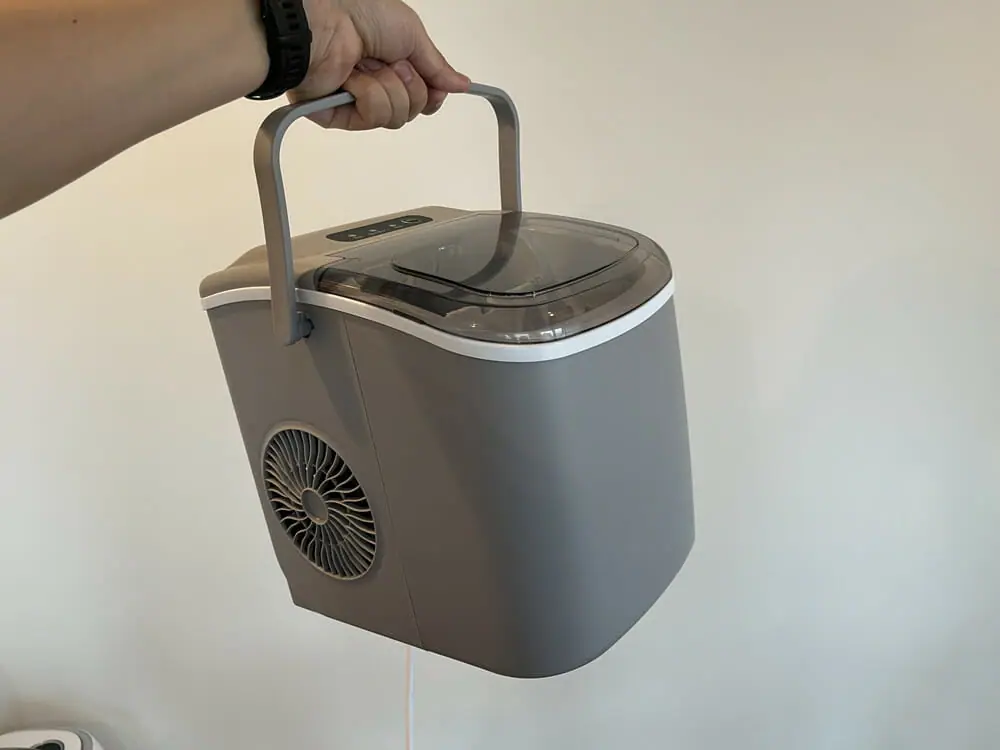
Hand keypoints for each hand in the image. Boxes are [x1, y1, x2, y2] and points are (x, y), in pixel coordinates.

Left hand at [295, 0, 469, 129]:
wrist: (323, 21)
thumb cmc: (361, 11)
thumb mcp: (413, 34)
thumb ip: (438, 66)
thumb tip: (460, 84)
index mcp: (392, 60)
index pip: (422, 95)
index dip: (432, 94)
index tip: (437, 87)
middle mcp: (375, 80)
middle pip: (412, 109)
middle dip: (410, 86)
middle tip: (394, 63)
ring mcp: (356, 99)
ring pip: (395, 117)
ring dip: (389, 89)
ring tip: (369, 67)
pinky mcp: (337, 114)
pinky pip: (371, 119)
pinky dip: (368, 95)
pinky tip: (353, 79)